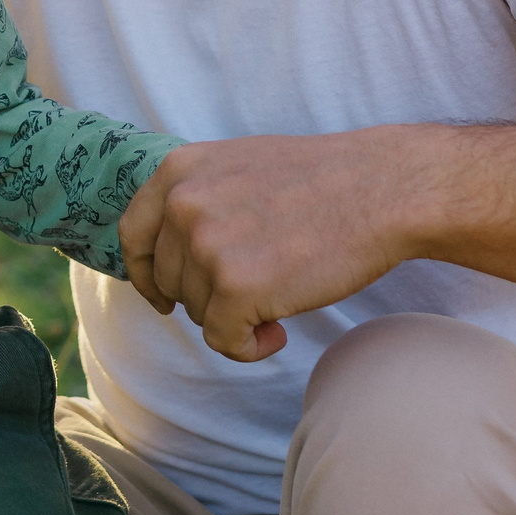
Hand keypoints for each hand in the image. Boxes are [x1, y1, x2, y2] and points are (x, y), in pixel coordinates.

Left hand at [118, 129, 426, 362]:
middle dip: (208, 296)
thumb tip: (169, 248)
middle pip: (171, 281)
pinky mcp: (235, 287)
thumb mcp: (236, 167)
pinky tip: (279, 331)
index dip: (147, 275)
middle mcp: (182, 205)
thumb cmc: (320, 181)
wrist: (382, 188)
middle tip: (258, 288)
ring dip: (234, 317)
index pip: (134, 237)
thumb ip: (196, 198)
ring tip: (279, 295)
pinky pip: (224, 341)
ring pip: (198, 313)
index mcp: (177, 172)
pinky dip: (249, 347)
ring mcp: (206, 246)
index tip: (165, 298)